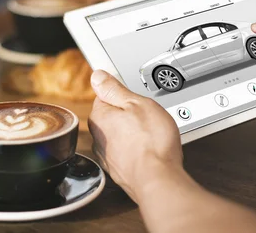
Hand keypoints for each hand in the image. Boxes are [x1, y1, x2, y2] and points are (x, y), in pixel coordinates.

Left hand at [88, 70, 182, 201]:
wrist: (157, 180)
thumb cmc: (151, 142)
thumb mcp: (137, 103)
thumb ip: (115, 89)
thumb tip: (97, 77)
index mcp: (100, 116)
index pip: (104, 96)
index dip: (123, 94)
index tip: (135, 97)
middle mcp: (98, 138)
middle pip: (112, 117)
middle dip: (128, 115)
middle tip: (148, 117)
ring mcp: (108, 156)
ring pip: (120, 136)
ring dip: (133, 134)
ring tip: (152, 136)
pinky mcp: (119, 170)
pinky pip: (127, 153)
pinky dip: (137, 151)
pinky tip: (150, 151)